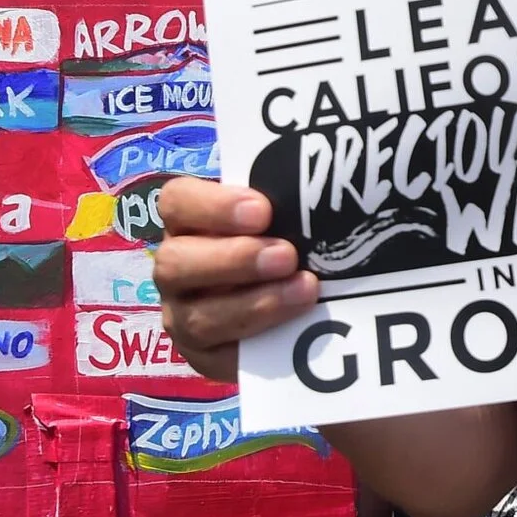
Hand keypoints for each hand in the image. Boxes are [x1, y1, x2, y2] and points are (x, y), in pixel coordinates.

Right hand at [153, 177, 317, 380]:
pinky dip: (261, 338)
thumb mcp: (283, 214)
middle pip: (175, 263)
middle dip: (234, 259)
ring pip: (198, 316)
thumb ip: (291, 195)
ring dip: (255, 303)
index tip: (263, 210)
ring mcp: (184, 315)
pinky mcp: (204, 356)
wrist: (296, 306)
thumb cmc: (285, 239)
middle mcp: (176, 268)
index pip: (176, 201)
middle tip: (286, 255)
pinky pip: (222, 355)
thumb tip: (341, 161)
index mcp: (188, 221)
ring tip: (305, 289)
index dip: (214, 206)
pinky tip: (298, 326)